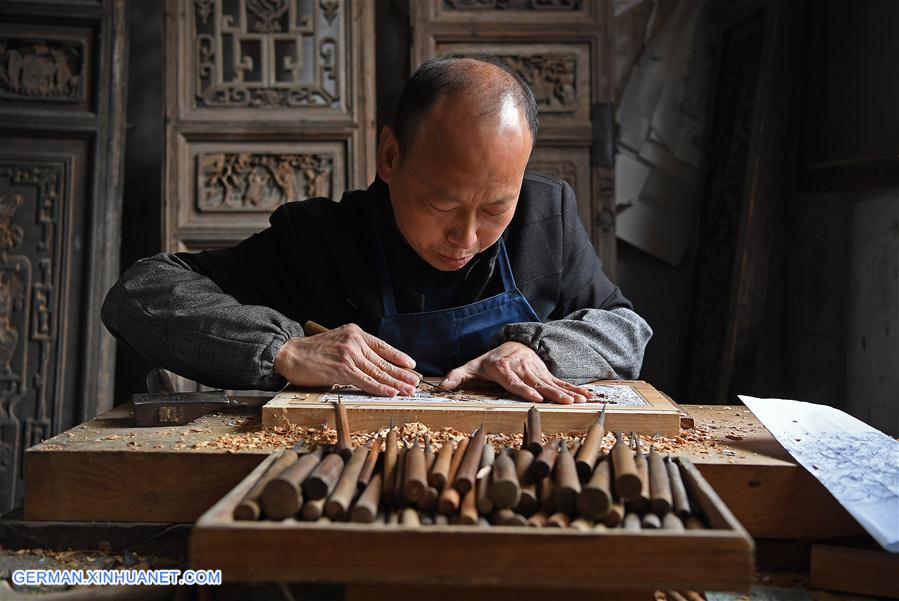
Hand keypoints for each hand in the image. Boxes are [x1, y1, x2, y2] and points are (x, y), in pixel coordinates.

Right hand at [274, 324, 419, 396]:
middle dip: (402, 373)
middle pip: (383, 361)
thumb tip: (370, 363)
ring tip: (409, 390)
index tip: (411, 365)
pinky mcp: (342, 370)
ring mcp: (349, 355)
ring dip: (396, 383)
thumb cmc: (311, 351)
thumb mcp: (337, 341)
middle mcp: (355, 342)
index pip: (382, 346)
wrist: (290, 353)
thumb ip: (353, 349)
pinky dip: (380, 388)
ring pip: (378, 372)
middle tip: (415, 382)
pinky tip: (391, 392)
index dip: (398, 357)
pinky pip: (366, 381)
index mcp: (355, 333)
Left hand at [439, 341, 592, 403]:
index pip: (514, 382)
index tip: (536, 397)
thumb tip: (442, 387)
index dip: (525, 390)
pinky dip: (574, 389)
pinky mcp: (545, 373)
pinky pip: (560, 382)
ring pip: (552, 383)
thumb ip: (457, 377)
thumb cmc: (488, 362)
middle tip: (566, 403)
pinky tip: (586, 396)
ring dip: (567, 392)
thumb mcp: (471, 367)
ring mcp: (536, 371)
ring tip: (579, 401)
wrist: (510, 344)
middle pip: (538, 384)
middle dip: (553, 394)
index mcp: (504, 369)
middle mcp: (522, 369)